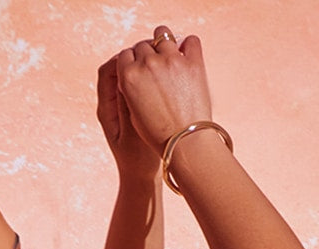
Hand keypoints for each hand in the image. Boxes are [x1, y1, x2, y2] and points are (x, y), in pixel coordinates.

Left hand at [97, 54, 159, 178]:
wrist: (143, 178)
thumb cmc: (138, 160)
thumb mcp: (133, 134)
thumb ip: (128, 106)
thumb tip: (126, 78)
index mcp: (106, 109)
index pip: (107, 72)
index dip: (121, 58)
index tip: (139, 55)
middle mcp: (113, 104)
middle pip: (120, 68)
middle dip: (136, 56)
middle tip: (155, 50)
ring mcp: (126, 106)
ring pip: (134, 75)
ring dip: (147, 65)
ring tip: (164, 60)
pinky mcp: (140, 109)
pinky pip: (144, 85)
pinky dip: (154, 77)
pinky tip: (169, 75)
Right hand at [116, 26, 211, 154]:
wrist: (185, 143)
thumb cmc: (158, 134)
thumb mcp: (134, 112)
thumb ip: (130, 87)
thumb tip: (136, 67)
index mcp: (129, 77)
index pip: (125, 54)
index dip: (131, 61)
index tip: (137, 68)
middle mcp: (148, 64)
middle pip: (143, 45)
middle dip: (147, 54)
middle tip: (154, 65)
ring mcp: (171, 61)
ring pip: (163, 35)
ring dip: (164, 44)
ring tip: (169, 57)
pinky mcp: (193, 63)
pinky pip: (190, 40)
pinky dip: (188, 45)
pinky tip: (187, 55)